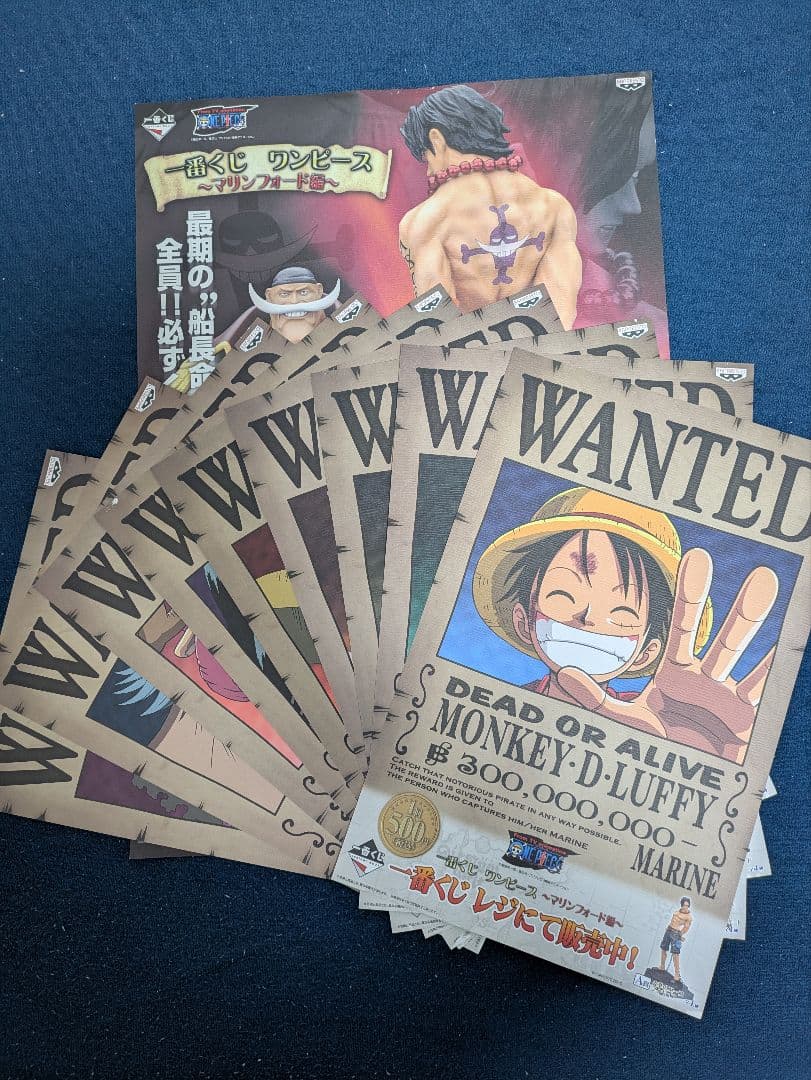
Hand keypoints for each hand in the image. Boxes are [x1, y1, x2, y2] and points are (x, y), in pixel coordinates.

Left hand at [557, 548, 778, 759]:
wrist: (676, 789)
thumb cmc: (652, 755)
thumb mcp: (621, 723)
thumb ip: (595, 698)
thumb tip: (564, 672)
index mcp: (674, 673)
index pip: (684, 626)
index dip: (690, 594)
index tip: (697, 558)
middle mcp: (703, 677)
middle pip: (716, 632)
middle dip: (724, 601)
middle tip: (730, 564)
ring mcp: (726, 695)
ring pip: (739, 650)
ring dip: (751, 618)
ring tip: (765, 581)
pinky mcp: (745, 717)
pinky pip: (762, 687)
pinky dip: (772, 665)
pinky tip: (785, 642)